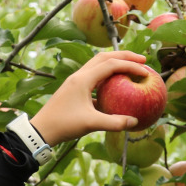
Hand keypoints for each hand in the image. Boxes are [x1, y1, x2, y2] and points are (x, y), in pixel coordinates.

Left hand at [30, 51, 156, 144]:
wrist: (41, 129)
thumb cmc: (64, 125)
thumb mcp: (91, 124)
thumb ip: (114, 122)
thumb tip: (135, 122)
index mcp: (83, 79)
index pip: (111, 65)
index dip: (130, 65)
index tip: (145, 71)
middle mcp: (79, 75)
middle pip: (104, 57)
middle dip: (124, 56)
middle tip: (142, 60)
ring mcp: (76, 81)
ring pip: (98, 65)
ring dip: (115, 63)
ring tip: (130, 68)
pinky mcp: (74, 89)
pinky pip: (94, 76)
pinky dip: (107, 76)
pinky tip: (116, 86)